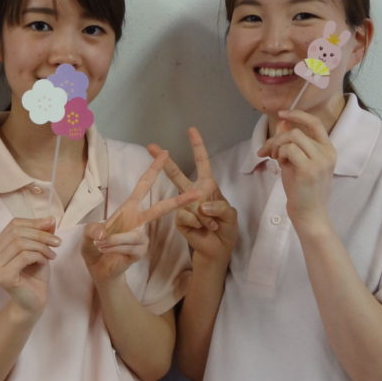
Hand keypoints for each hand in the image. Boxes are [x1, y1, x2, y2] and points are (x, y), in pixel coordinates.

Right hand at [0, 217, 58, 319]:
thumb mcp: (39, 250)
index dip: (33, 222)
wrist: (33, 302)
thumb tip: (50, 218)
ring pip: (20, 244)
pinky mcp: (3, 277)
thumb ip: (41, 234)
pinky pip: (24, 257)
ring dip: (41, 246)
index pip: (13, 225)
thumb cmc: (35, 276)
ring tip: (53, 254)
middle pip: (16, 233)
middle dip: (40, 234)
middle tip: (57, 242)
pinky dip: (39, 256)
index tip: (51, 224)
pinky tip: (46, 262)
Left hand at [81, 151, 199, 283]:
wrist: (99, 269)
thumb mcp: (88, 234)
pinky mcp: (142, 250)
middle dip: (179, 200)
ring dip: (112, 240)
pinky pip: (130, 246)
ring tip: (100, 244)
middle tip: (198, 192)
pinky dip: (114, 248)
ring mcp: (142, 236)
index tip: (165, 154)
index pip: (143, 185)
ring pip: (132, 235)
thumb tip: (102, 234)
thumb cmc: (95, 246)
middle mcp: (139, 220)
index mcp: (129, 208)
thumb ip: (93, 230)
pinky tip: (108, 251)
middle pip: (161, 208)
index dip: (153, 169)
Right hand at [148, 128, 237, 270]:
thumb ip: (219, 207)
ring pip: (186, 202)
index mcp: (207, 186)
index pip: (202, 163)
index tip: (191, 130)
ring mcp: (183, 207)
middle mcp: (192, 193)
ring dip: (204, 216)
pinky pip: (185, 217)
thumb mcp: (231, 215)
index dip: (197, 146)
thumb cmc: (226, 229)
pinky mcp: (179, 220)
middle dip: (164, 161)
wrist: (217, 250)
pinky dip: (198, 224)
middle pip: (176, 174)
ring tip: (211, 225)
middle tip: (150, 146)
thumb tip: (201, 205)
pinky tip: (202, 230)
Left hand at [258, 110, 334, 229]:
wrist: (309, 213)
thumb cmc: (302, 190)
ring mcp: (320, 160)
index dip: (297, 114)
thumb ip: (291, 142)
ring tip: (274, 159)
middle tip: (267, 151)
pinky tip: (280, 165)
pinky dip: (279, 154)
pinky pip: (288, 149)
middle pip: (296, 131)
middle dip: (276, 138)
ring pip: (292, 138)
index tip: (281, 114)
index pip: (315, 123)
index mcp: (328, 149)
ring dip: (276, 146)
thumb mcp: (295, 161)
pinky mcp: (310, 169)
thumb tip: (282, 122)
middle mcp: (327, 152)